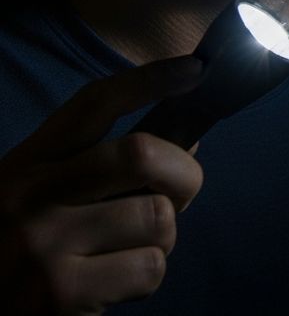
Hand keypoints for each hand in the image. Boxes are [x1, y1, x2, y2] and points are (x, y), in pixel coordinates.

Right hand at [0, 56, 205, 314]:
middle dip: (184, 174)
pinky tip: (114, 282)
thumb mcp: (43, 194)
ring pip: (157, 218)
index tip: (195, 68)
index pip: (93, 104)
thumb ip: (103, 167)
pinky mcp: (59, 293)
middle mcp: (31, 196)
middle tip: (178, 195)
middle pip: (141, 154)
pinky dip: (147, 276)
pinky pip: (149, 268)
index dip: (149, 80)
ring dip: (162, 238)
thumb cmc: (21, 248)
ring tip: (128, 249)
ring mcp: (43, 244)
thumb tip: (188, 144)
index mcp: (27, 163)